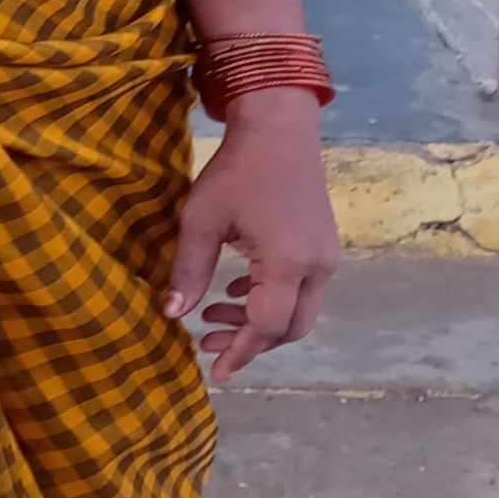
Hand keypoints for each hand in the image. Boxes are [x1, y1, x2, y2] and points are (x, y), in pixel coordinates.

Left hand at [166, 94, 339, 382]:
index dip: (239, 352)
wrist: (280, 126)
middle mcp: (317, 267)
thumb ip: (189, 270)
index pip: (266, 326)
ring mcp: (326, 256)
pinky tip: (238, 286)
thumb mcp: (202, 218)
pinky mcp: (325, 244)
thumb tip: (172, 315)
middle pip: (288, 328)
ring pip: (298, 311)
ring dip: (259, 320)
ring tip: (214, 311)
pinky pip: (303, 289)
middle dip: (248, 342)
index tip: (216, 371)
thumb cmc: (237, 170)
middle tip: (206, 340)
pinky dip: (272, 299)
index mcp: (288, 264)